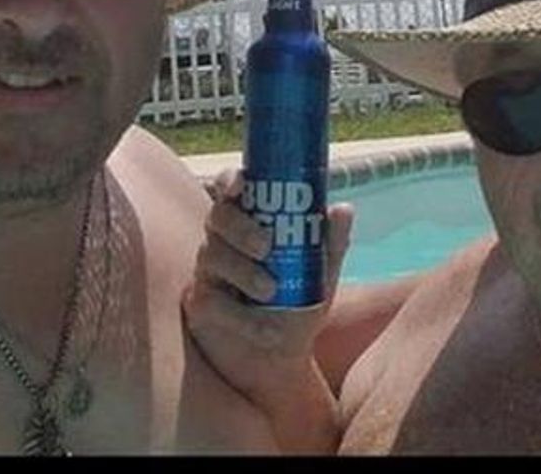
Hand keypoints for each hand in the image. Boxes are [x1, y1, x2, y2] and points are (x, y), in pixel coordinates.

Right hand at [182, 168, 352, 414]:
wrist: (280, 360)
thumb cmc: (297, 305)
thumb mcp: (321, 275)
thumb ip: (332, 243)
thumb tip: (342, 208)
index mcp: (248, 222)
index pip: (228, 188)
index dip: (229, 179)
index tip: (241, 184)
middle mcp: (222, 241)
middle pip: (217, 217)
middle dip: (240, 227)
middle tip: (266, 245)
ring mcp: (206, 272)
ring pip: (211, 256)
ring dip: (242, 271)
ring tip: (270, 290)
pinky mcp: (198, 306)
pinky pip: (208, 300)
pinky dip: (238, 315)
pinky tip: (263, 329)